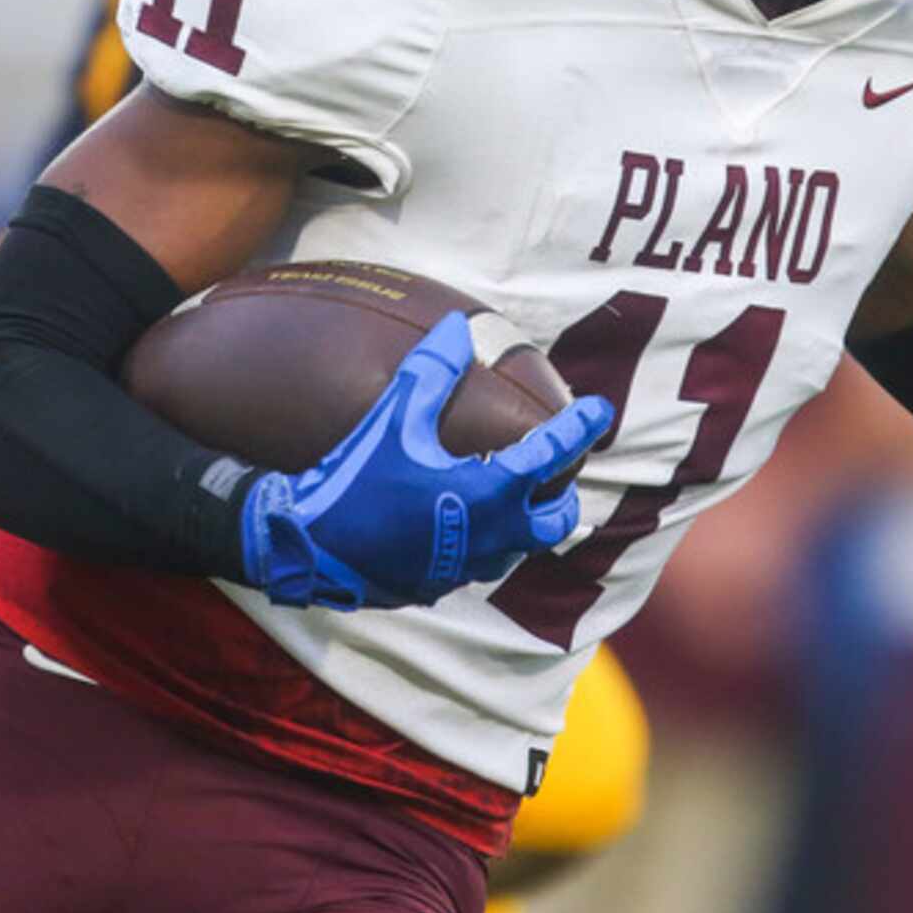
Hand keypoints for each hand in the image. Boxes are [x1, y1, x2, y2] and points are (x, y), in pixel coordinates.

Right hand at [239, 312, 613, 610]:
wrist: (311, 547)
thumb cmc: (357, 480)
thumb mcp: (395, 418)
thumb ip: (433, 371)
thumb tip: (458, 327)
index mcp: (489, 494)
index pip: (551, 454)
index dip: (579, 427)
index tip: (601, 408)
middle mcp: (490, 537)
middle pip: (555, 521)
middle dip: (562, 495)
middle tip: (553, 470)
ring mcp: (466, 567)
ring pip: (519, 546)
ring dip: (524, 520)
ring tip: (509, 493)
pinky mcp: (440, 585)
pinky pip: (479, 562)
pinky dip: (485, 539)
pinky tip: (459, 520)